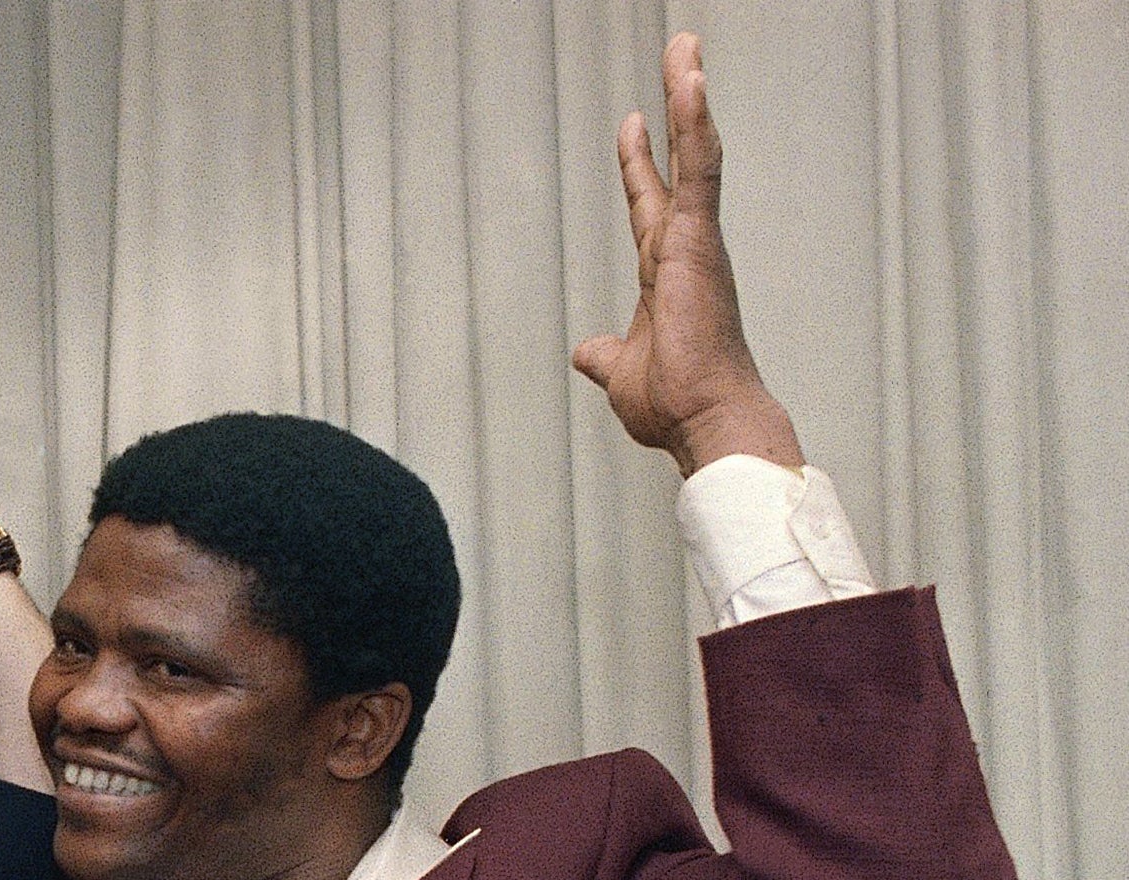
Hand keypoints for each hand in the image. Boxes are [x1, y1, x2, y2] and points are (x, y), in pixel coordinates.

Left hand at [571, 34, 801, 474]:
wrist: (703, 423)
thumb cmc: (674, 406)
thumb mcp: (620, 372)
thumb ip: (604, 355)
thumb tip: (586, 351)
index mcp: (667, 273)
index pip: (650, 204)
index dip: (640, 164)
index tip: (634, 125)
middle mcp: (687, 249)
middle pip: (678, 163)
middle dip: (675, 108)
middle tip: (681, 53)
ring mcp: (696, 241)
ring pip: (695, 154)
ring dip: (689, 98)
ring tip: (685, 47)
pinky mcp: (699, 241)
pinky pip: (699, 171)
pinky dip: (694, 126)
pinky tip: (688, 82)